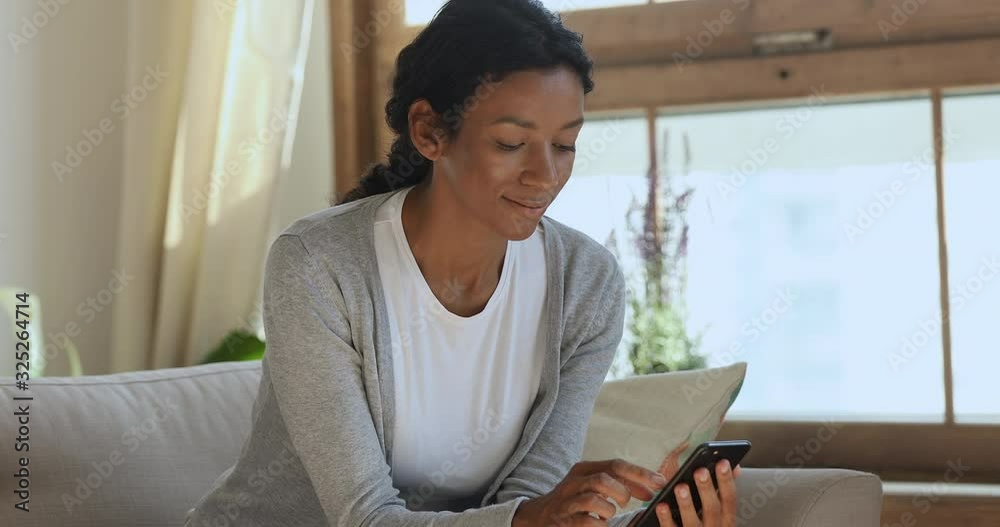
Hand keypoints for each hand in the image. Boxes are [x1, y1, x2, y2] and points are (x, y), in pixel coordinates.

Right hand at [512, 458, 667, 526]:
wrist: (539, 516)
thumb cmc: (574, 500)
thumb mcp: (592, 486)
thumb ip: (619, 484)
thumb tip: (651, 489)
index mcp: (584, 469)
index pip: (616, 465)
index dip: (640, 474)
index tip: (660, 482)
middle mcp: (574, 482)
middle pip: (605, 479)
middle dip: (623, 491)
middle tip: (628, 502)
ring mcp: (568, 502)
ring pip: (595, 499)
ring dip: (609, 509)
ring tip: (609, 514)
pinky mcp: (564, 521)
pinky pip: (588, 522)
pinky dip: (600, 525)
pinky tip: (600, 524)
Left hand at [654, 460, 741, 526]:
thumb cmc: (706, 522)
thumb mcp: (719, 509)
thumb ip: (724, 488)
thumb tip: (735, 467)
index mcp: (726, 519)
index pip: (729, 499)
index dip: (727, 481)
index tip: (723, 463)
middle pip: (712, 509)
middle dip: (706, 490)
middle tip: (700, 471)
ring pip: (693, 522)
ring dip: (687, 504)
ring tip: (681, 487)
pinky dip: (667, 518)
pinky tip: (662, 505)